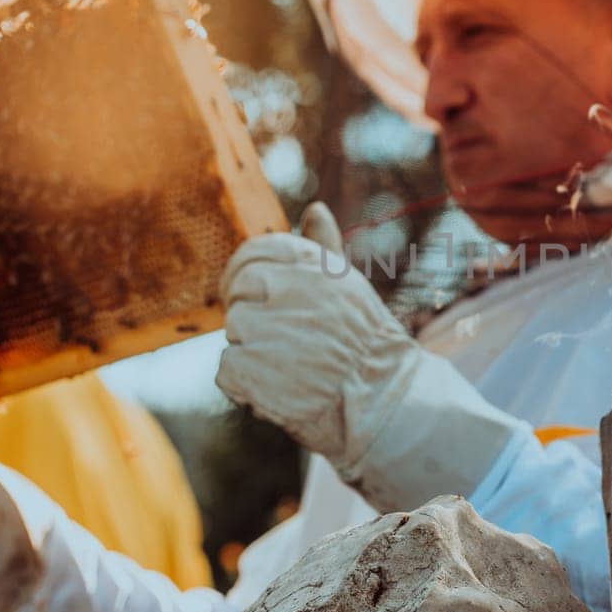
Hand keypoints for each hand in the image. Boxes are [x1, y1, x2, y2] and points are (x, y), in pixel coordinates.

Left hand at [217, 203, 527, 510]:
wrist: (385, 403)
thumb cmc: (368, 345)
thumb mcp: (348, 287)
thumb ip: (324, 248)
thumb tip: (314, 208)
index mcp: (310, 263)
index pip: (255, 252)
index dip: (249, 277)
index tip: (258, 297)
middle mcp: (287, 288)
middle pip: (240, 293)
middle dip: (253, 318)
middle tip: (285, 344)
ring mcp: (265, 328)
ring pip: (233, 333)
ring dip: (252, 355)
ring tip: (292, 369)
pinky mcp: (249, 366)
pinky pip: (226, 371)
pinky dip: (246, 388)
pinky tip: (281, 391)